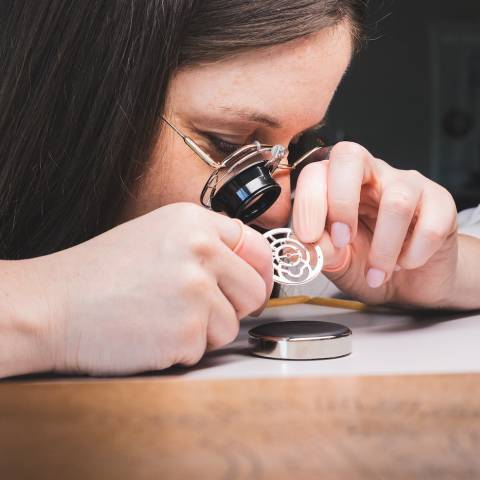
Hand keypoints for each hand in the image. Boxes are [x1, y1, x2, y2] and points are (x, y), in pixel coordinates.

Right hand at [38, 203, 272, 374]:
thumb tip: (250, 266)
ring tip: (160, 318)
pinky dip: (180, 349)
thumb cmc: (98, 275)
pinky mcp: (186, 332)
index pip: (258, 248)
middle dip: (234, 307)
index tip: (251, 287)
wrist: (51, 306)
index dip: (258, 273)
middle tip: (198, 310)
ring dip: (202, 331)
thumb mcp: (157, 235)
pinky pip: (203, 350)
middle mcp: (202, 252)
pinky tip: (149, 333)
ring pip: (230, 326)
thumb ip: (205, 245)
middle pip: (254, 291)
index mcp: (195, 222)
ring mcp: (196, 293)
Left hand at [292, 142, 460, 306]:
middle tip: (343, 241)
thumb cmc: (372, 265)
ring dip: (383, 248)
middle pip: (351, 156)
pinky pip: (430, 224)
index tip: (310, 239)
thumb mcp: (338, 263)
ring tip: (378, 274)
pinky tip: (406, 264)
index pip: (318, 170)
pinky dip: (414, 254)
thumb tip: (306, 245)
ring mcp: (410, 185)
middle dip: (341, 201)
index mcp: (340, 184)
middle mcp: (374, 175)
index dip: (309, 202)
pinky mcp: (442, 203)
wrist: (414, 284)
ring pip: (396, 202)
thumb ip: (320, 252)